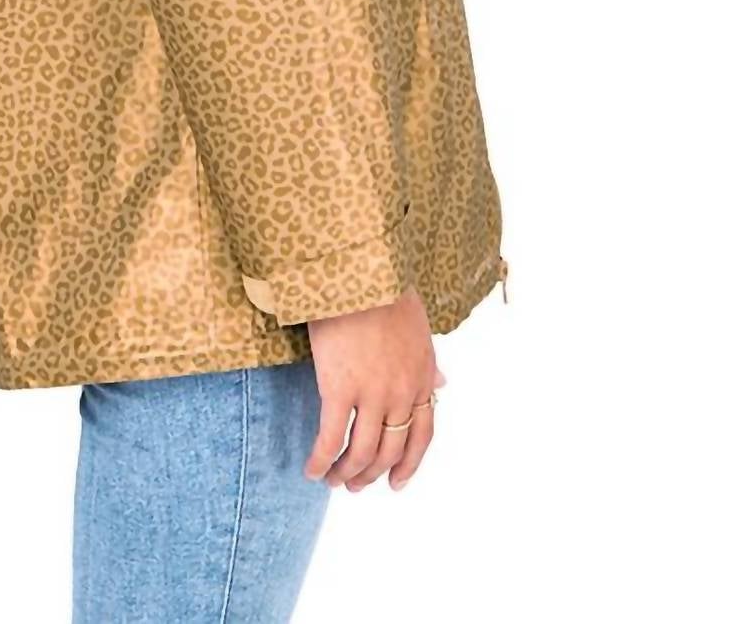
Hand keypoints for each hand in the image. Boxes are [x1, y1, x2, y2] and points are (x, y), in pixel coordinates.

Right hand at [304, 289, 443, 491]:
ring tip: (331, 481)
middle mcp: (402, 393)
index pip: (422, 435)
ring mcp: (372, 394)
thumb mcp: (418, 329)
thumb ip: (428, 363)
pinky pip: (330, 438)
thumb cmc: (384, 290)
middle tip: (355, 485)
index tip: (396, 483)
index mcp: (422, 377)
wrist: (360, 270)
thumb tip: (444, 385)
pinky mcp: (340, 388)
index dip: (409, 464)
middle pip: (390, 450)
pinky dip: (321, 460)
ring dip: (346, 473)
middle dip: (372, 473)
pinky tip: (311, 469)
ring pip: (362, 452)